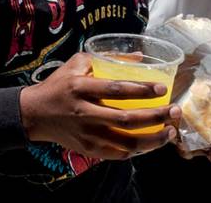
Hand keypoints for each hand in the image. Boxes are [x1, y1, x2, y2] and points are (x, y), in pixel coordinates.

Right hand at [19, 53, 179, 160]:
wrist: (35, 114)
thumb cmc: (59, 85)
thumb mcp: (77, 64)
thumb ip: (107, 58)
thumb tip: (139, 57)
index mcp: (80, 88)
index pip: (115, 89)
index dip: (141, 89)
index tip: (162, 88)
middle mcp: (84, 113)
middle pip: (126, 119)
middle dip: (156, 117)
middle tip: (175, 111)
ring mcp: (87, 134)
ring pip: (126, 142)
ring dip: (153, 139)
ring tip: (170, 131)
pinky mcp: (88, 149)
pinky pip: (119, 154)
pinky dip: (138, 150)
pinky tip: (151, 142)